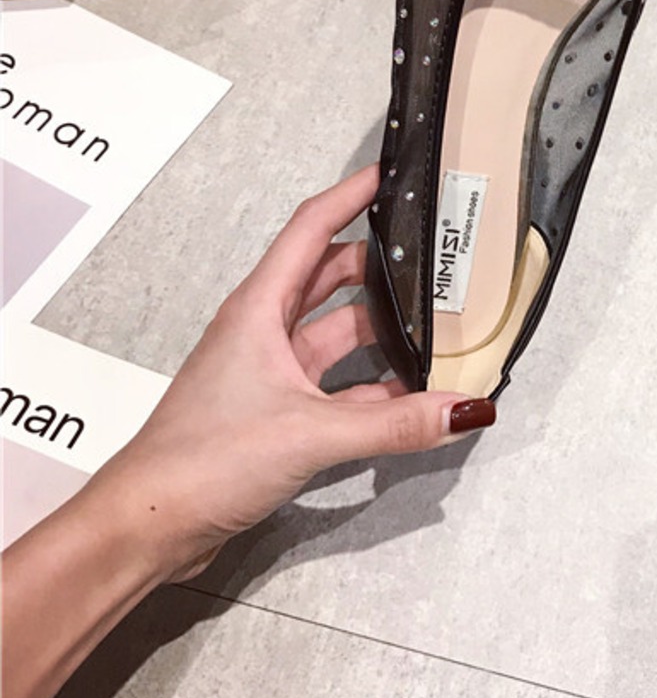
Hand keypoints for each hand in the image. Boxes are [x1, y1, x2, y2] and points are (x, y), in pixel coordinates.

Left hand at [80, 165, 492, 583]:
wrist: (149, 524)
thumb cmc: (204, 460)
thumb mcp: (310, 434)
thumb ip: (394, 422)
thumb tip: (466, 407)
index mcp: (259, 310)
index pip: (311, 230)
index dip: (350, 196)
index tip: (389, 173)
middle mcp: (263, 331)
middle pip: (330, 277)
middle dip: (380, 265)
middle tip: (431, 258)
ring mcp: (269, 372)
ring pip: (337, 333)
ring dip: (381, 331)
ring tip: (434, 326)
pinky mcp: (276, 411)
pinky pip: (337, 383)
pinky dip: (374, 385)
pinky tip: (410, 397)